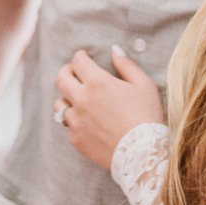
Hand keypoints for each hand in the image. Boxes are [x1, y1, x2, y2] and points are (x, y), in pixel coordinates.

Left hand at [54, 46, 164, 168]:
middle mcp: (82, 100)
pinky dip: (73, 120)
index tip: (84, 57)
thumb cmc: (146, 116)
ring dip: (67, 97)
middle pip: (61, 78)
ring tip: (78, 99)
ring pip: (59, 104)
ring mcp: (76, 121)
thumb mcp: (143, 84)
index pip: (78, 61)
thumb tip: (114, 50)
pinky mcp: (76, 139)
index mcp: (97, 82)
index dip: (80, 56)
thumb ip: (126, 65)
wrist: (143, 154)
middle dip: (67, 71)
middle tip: (75, 72)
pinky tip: (85, 120)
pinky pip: (67, 125)